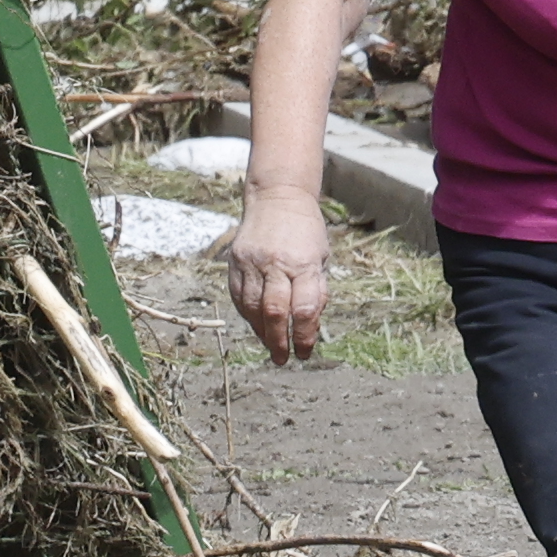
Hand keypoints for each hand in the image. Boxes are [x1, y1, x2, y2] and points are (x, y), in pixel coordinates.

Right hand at [227, 195, 332, 363]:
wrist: (277, 197)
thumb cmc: (306, 231)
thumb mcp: (321, 257)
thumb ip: (316, 289)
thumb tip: (309, 326)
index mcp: (303, 263)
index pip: (304, 308)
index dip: (304, 336)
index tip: (304, 353)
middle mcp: (276, 263)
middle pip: (274, 312)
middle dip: (279, 341)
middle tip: (283, 359)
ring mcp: (252, 262)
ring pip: (253, 308)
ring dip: (261, 333)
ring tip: (270, 347)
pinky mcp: (236, 262)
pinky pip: (239, 297)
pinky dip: (248, 316)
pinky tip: (256, 326)